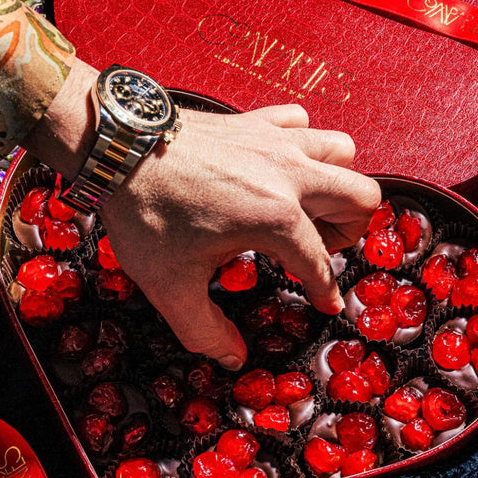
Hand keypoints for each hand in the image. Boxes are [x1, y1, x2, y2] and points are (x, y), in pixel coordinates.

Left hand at [24, 60, 380, 369]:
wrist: (116, 147)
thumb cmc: (143, 213)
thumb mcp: (171, 286)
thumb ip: (206, 331)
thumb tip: (232, 357)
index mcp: (275, 218)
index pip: (321, 262)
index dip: (326, 291)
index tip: (325, 303)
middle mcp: (287, 174)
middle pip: (361, 195)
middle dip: (349, 229)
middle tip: (316, 248)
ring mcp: (274, 140)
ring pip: (341, 152)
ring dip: (334, 181)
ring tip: (305, 207)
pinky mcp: (254, 120)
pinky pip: (301, 123)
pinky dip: (301, 143)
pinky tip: (277, 166)